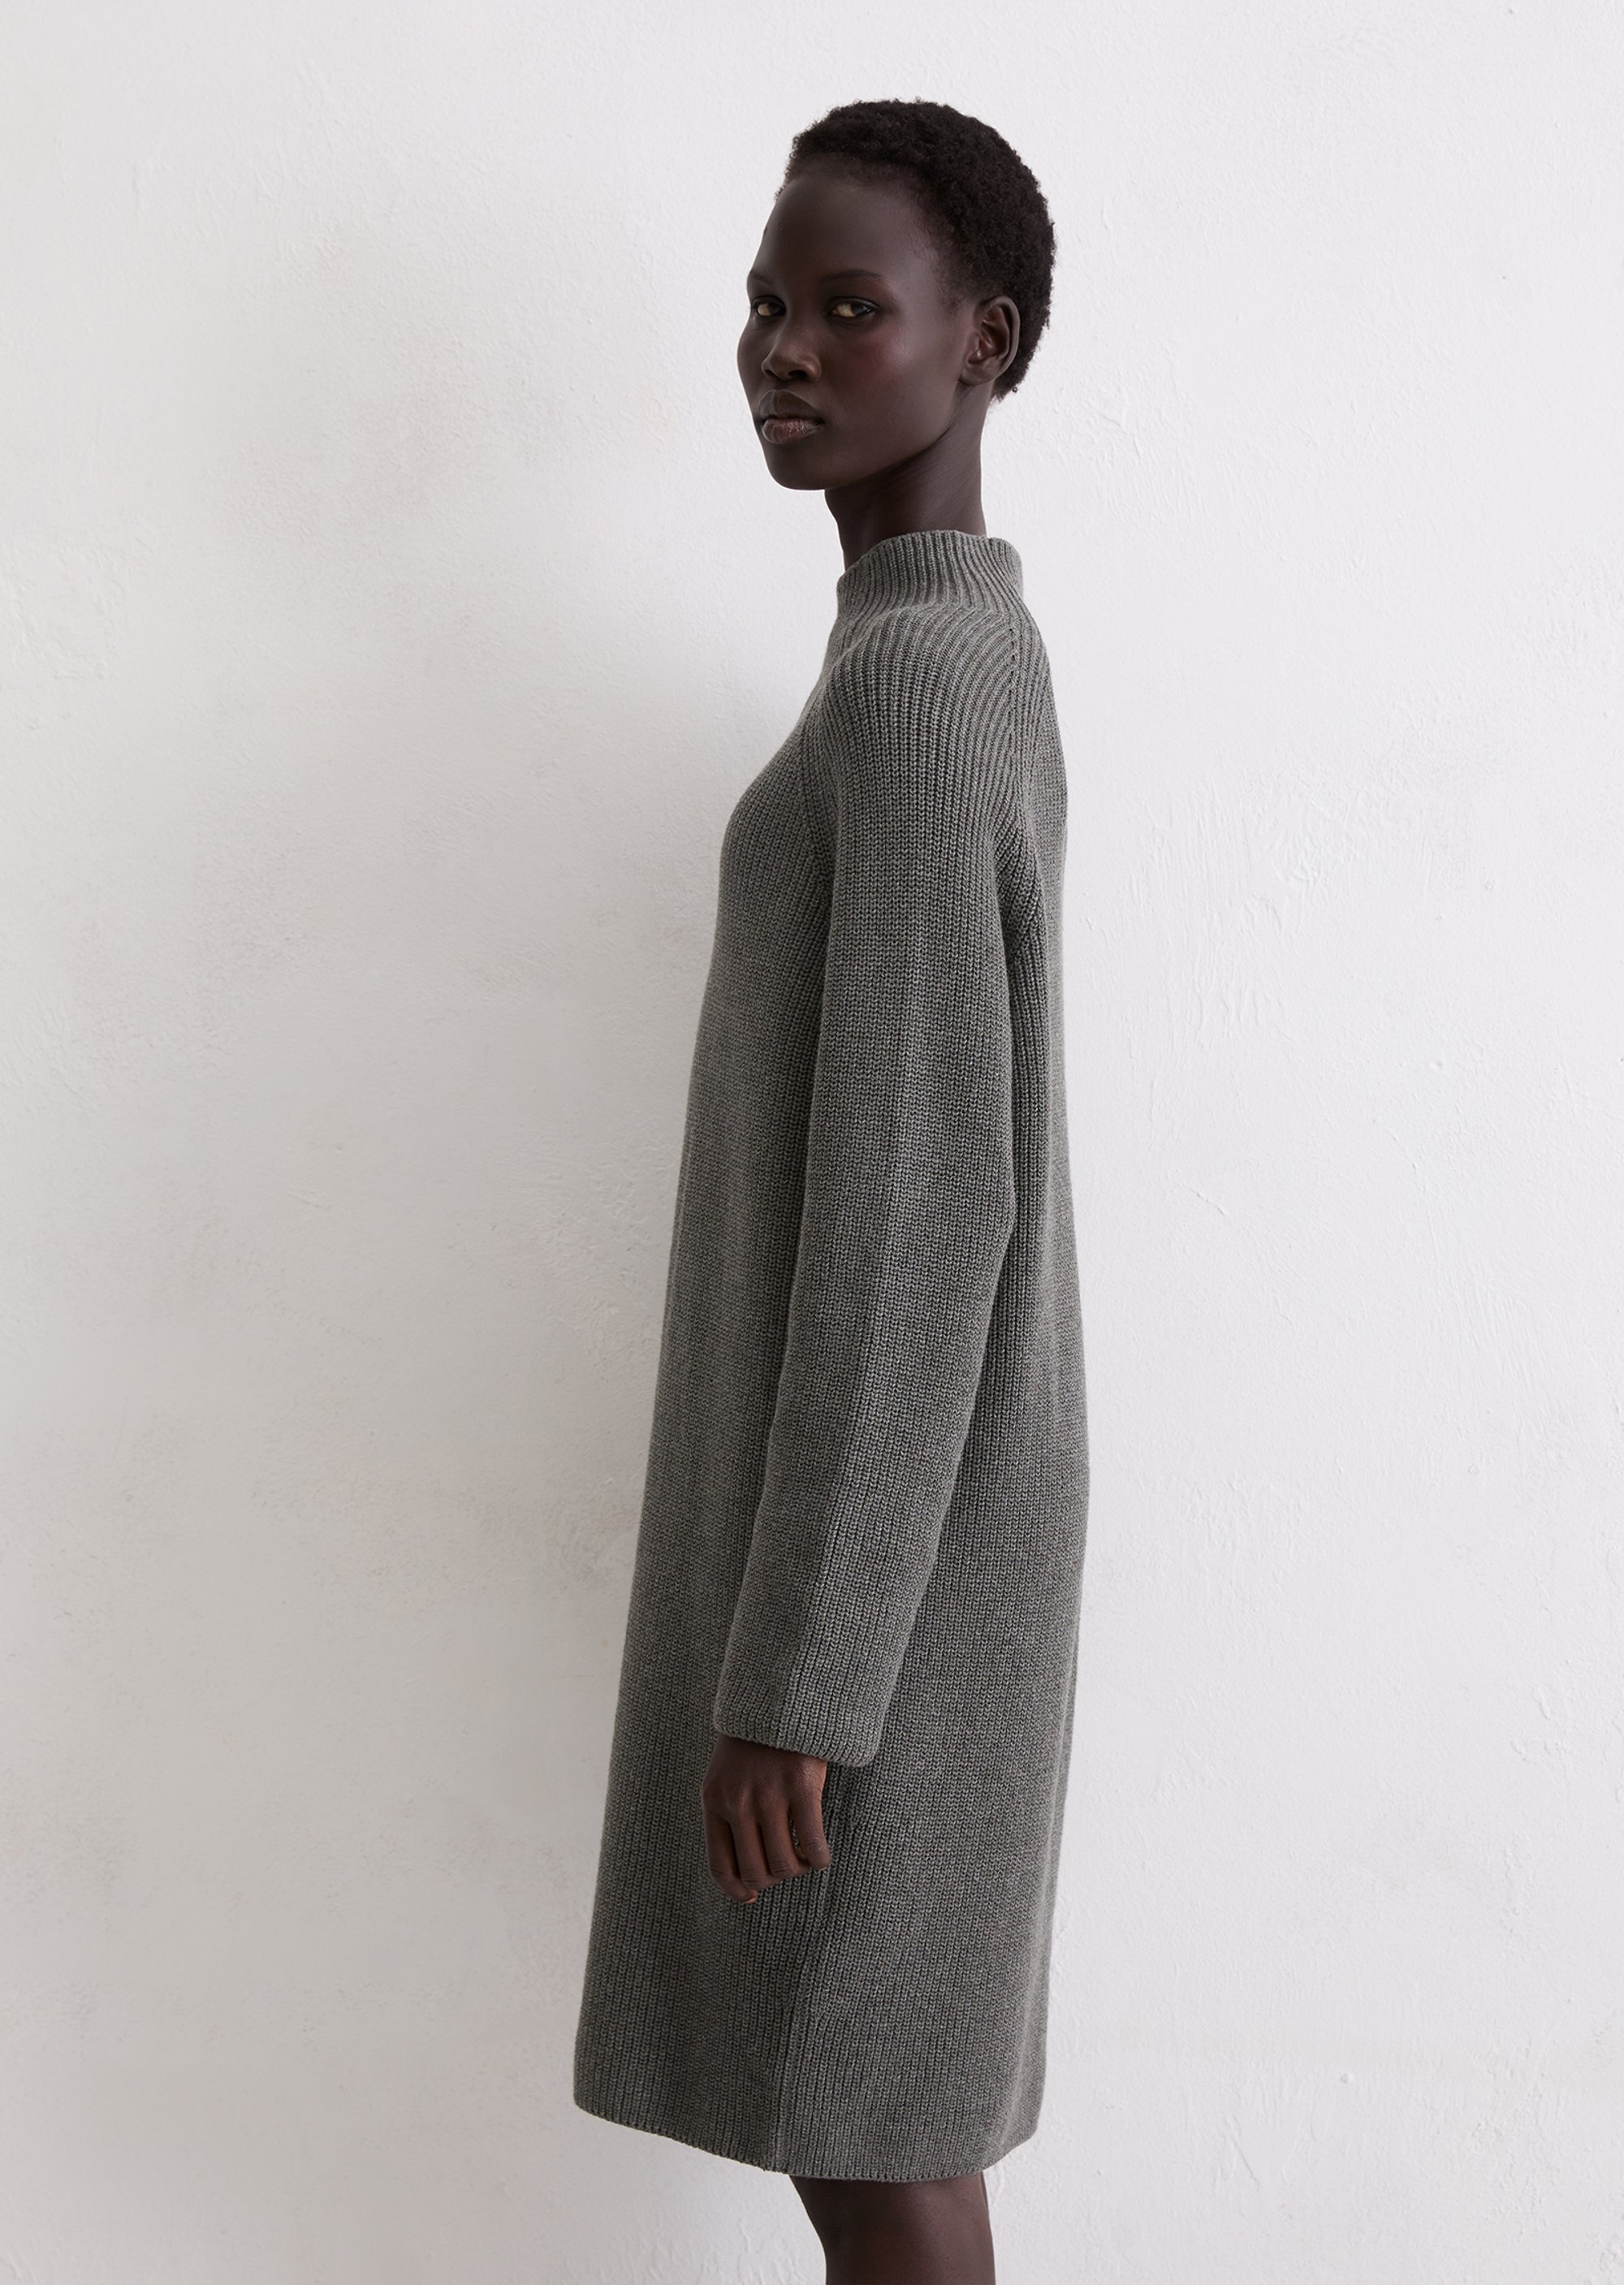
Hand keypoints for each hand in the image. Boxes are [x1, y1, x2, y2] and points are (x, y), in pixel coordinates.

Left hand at [702, 1733, 832, 1902]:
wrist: (777, 1697)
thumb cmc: (753, 1742)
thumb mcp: (726, 1775)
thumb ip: (730, 1813)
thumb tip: (746, 1872)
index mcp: (715, 1800)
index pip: (721, 1865)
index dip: (737, 1890)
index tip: (752, 1897)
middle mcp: (738, 1802)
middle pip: (756, 1871)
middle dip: (773, 1878)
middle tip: (785, 1865)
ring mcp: (769, 1795)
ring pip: (784, 1864)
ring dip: (796, 1869)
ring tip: (803, 1856)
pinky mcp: (801, 1786)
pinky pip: (812, 1844)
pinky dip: (818, 1858)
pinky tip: (820, 1854)